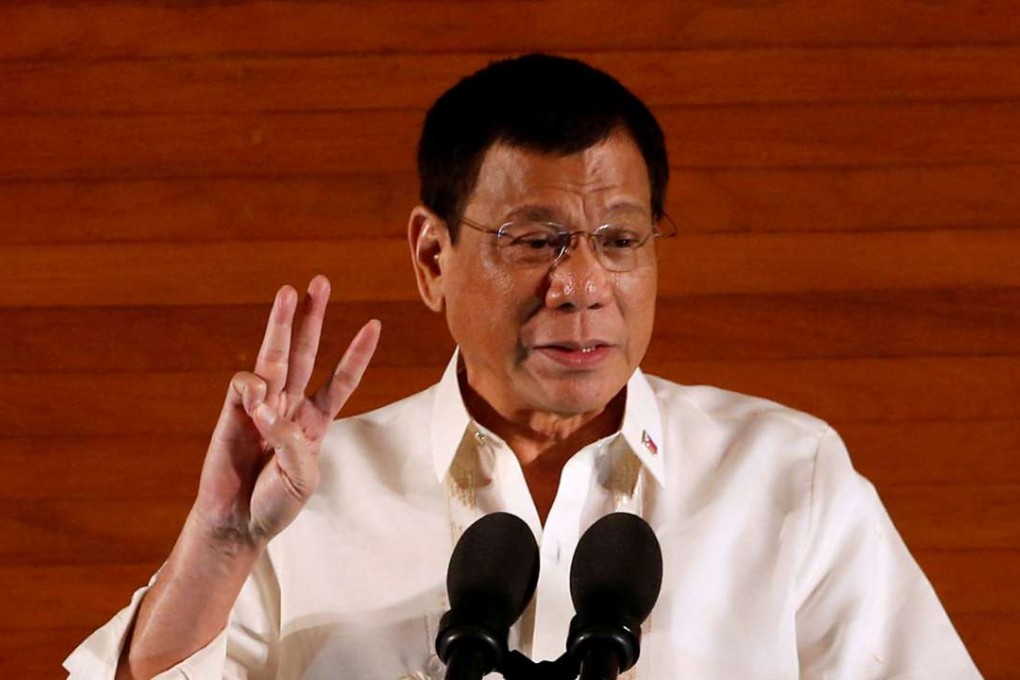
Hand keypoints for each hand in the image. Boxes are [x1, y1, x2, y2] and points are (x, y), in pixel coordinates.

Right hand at [192, 275, 379, 547]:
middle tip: (320, 282)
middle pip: (305, 352)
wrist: (237, 524)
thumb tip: (269, 406)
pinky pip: (246, 384)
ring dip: (282, 323)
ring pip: (274, 355)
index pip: (341, 380)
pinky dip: (254, 388)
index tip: (374, 325)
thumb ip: (294, 442)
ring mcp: (262, 405)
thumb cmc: (274, 504)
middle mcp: (290, 406)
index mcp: (315, 422)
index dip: (356, 355)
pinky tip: (256, 406)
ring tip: (288, 291)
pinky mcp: (234, 411)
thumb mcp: (301, 478)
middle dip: (312, 318)